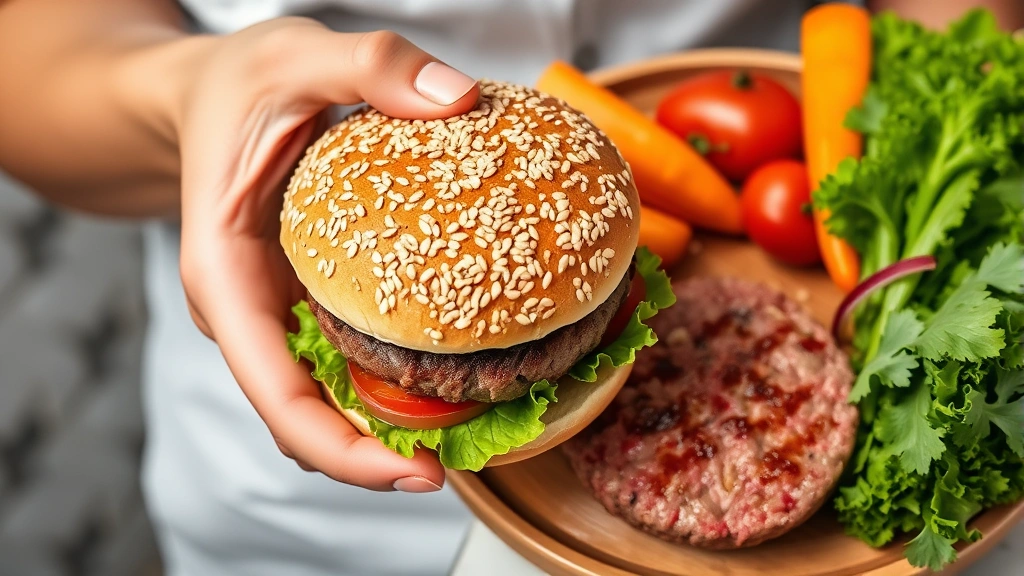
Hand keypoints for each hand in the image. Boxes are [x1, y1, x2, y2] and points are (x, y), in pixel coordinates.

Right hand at [175, 18, 478, 490]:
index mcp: (226, 276)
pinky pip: (339, 366)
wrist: (200, 95)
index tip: (415, 474)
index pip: (275, 394)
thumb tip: (459, 99)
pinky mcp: (300, 306)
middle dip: (375, 456)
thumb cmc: (235, 83)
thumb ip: (369, 66)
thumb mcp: (294, 54)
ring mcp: (273, 317)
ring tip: (468, 433)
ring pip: (323, 403)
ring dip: (385, 430)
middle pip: (304, 420)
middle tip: (462, 462)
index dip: (342, 450)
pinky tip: (445, 382)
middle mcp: (246, 314)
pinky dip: (385, 387)